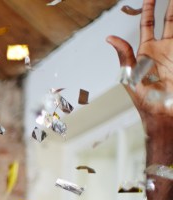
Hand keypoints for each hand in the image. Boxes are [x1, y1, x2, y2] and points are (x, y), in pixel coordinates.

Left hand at [108, 0, 172, 133]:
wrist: (163, 112)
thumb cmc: (144, 99)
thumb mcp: (130, 75)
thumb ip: (124, 54)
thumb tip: (109, 37)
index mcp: (146, 50)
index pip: (148, 23)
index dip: (149, 8)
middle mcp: (163, 48)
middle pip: (170, 20)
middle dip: (171, 5)